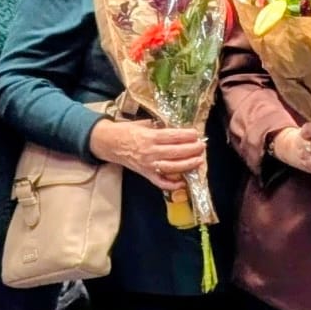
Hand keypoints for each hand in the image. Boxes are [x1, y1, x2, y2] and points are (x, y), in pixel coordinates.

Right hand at [90, 119, 206, 192]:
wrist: (108, 143)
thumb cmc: (127, 131)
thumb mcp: (144, 124)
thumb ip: (160, 127)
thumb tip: (179, 130)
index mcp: (149, 137)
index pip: (173, 137)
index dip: (187, 136)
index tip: (196, 134)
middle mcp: (150, 152)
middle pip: (176, 152)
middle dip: (192, 149)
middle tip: (202, 146)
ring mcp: (148, 165)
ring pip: (172, 168)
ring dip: (188, 165)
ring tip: (199, 160)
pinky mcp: (146, 174)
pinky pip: (161, 182)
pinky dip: (173, 184)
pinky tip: (184, 181)